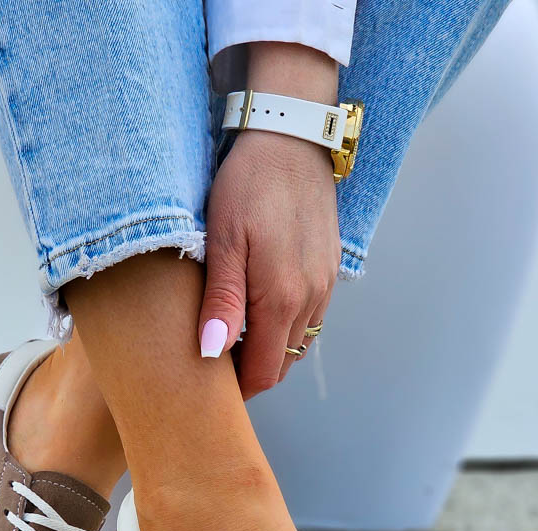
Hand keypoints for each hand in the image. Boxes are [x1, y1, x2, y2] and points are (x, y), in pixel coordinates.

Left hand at [198, 45, 341, 398]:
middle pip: (283, 364)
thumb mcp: (222, 240)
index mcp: (282, 298)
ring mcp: (324, 286)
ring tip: (233, 338)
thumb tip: (211, 353)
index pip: (264, 371)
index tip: (209, 385)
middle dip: (252, 373)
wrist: (290, 136)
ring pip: (298, 344)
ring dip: (269, 351)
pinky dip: (285, 329)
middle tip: (214, 363)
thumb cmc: (248, 184)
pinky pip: (309, 319)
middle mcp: (311, 299)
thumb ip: (221, 301)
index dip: (238, 387)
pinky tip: (258, 311)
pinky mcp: (328, 270)